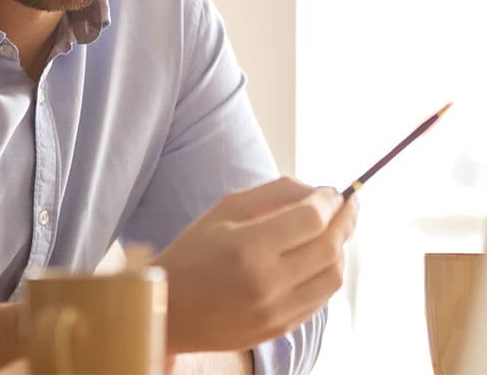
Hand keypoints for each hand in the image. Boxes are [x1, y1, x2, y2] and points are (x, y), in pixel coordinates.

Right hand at [152, 176, 357, 353]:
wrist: (170, 309)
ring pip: (332, 276)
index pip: (311, 219)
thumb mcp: (223, 210)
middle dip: (346, 220)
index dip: (329, 201)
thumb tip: (317, 191)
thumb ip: (272, 193)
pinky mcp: (281, 328)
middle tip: (349, 206)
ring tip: (334, 231)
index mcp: (247, 247)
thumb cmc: (193, 252)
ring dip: (340, 249)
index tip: (334, 191)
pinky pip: (321, 298)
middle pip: (329, 247)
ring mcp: (276, 310)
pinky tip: (318, 259)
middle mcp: (266, 282)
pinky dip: (326, 274)